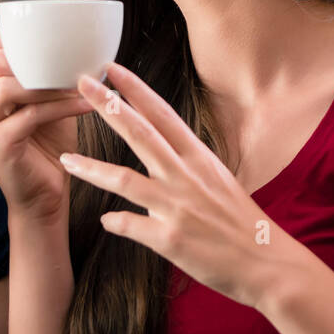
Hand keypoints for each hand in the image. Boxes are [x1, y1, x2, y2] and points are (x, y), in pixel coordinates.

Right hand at [0, 28, 93, 222]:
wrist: (44, 197)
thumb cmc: (49, 147)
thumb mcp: (48, 101)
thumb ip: (49, 74)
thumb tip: (77, 42)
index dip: (10, 34)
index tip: (47, 40)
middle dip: (35, 58)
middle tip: (71, 64)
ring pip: (7, 86)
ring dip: (50, 83)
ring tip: (81, 84)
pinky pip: (30, 115)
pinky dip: (63, 106)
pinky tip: (88, 106)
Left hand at [60, 61, 289, 308]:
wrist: (268, 264)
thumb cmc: (239, 223)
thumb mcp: (217, 180)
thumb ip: (185, 164)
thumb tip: (160, 153)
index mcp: (198, 158)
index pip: (162, 115)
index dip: (135, 90)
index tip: (111, 68)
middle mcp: (186, 176)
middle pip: (140, 133)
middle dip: (109, 106)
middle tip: (81, 84)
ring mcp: (177, 207)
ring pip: (125, 180)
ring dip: (92, 169)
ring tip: (66, 160)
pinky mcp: (171, 238)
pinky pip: (131, 225)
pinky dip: (115, 221)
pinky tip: (105, 219)